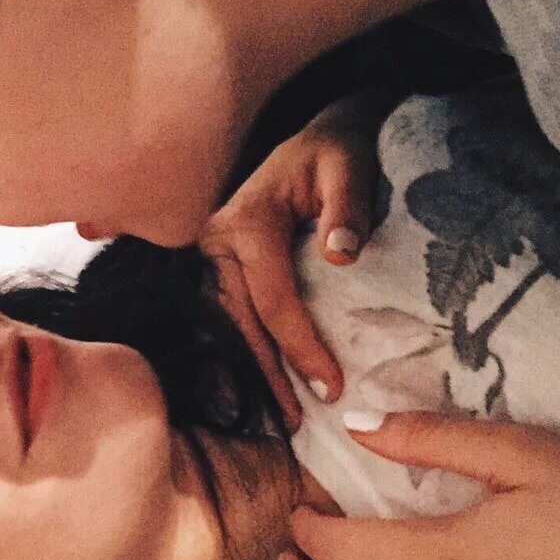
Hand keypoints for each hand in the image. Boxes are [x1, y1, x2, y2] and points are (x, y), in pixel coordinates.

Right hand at [202, 89, 389, 427]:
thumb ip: (347, 207)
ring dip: (251, 373)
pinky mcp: (218, 267)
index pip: (272, 300)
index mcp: (244, 222)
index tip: (332, 387)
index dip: (301, 347)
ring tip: (278, 417)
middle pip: (240, 323)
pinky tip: (255, 389)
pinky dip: (240, 355)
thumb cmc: (337, 150)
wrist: (317, 135)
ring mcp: (211, 257)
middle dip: (268, 376)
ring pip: (228, 327)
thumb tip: (342, 258)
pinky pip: (226, 319)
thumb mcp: (348, 165)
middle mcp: (215, 242)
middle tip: (295, 424)